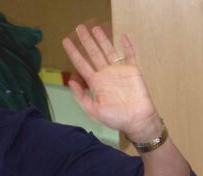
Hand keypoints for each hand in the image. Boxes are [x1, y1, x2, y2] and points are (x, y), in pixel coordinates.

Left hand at [63, 26, 160, 142]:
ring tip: (95, 28)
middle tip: (79, 28)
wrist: (137, 121)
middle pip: (94, 53)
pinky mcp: (133, 71)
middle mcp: (106, 74)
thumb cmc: (116, 118)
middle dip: (86, 41)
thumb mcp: (94, 111)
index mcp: (96, 83)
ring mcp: (119, 71)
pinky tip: (123, 36)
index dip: (73, 53)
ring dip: (102, 39)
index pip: (82, 64)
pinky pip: (130, 56)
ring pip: (109, 51)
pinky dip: (127, 46)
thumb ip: (81, 97)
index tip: (65, 41)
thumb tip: (71, 81)